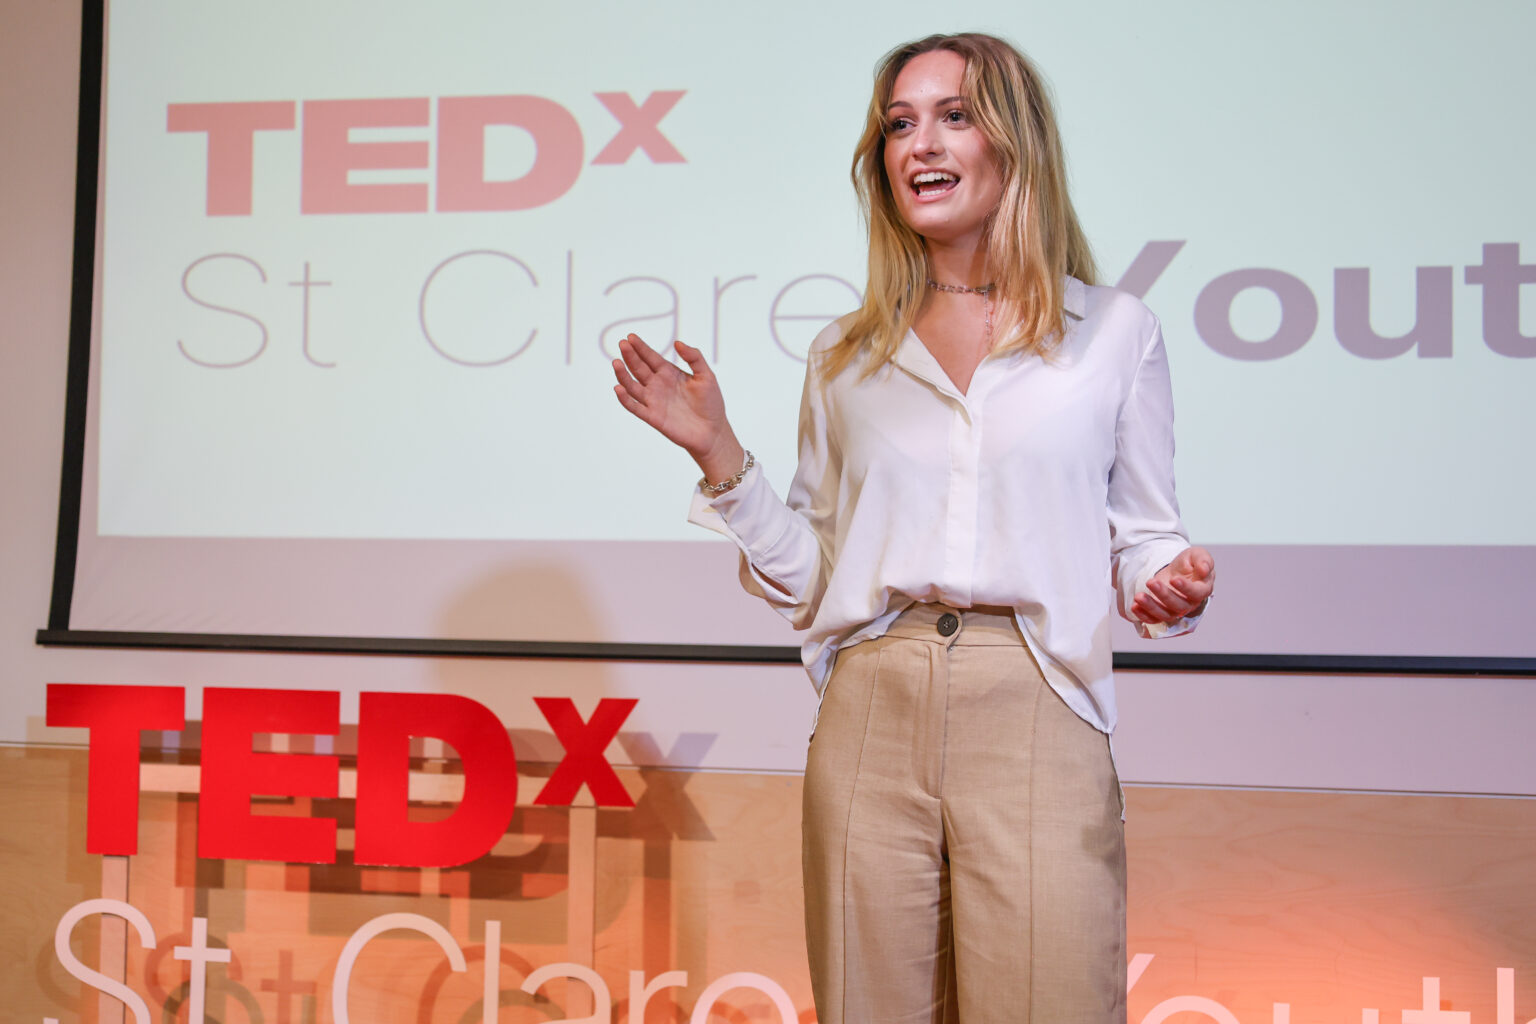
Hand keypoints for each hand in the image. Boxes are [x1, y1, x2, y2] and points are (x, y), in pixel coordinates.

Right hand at [612, 333, 742, 480]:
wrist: (713, 431)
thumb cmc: (711, 403)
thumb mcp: (706, 376)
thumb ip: (694, 357)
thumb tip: (677, 342)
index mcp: (669, 373)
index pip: (650, 357)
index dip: (640, 347)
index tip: (631, 337)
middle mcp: (658, 385)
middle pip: (639, 368)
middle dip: (630, 356)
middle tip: (622, 343)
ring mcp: (653, 401)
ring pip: (632, 386)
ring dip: (623, 375)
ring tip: (616, 362)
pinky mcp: (652, 417)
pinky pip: (634, 407)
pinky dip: (625, 398)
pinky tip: (619, 388)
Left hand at [1132, 546, 1214, 624]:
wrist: (1177, 571)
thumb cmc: (1190, 564)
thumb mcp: (1198, 554)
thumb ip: (1204, 560)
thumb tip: (1205, 570)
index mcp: (1202, 589)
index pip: (1197, 593)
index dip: (1186, 588)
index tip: (1174, 579)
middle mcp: (1189, 603)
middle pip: (1178, 605)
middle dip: (1163, 594)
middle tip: (1151, 582)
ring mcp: (1175, 610)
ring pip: (1165, 614)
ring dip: (1151, 607)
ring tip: (1139, 596)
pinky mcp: (1162, 612)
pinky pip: (1153, 619)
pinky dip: (1143, 615)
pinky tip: (1134, 606)